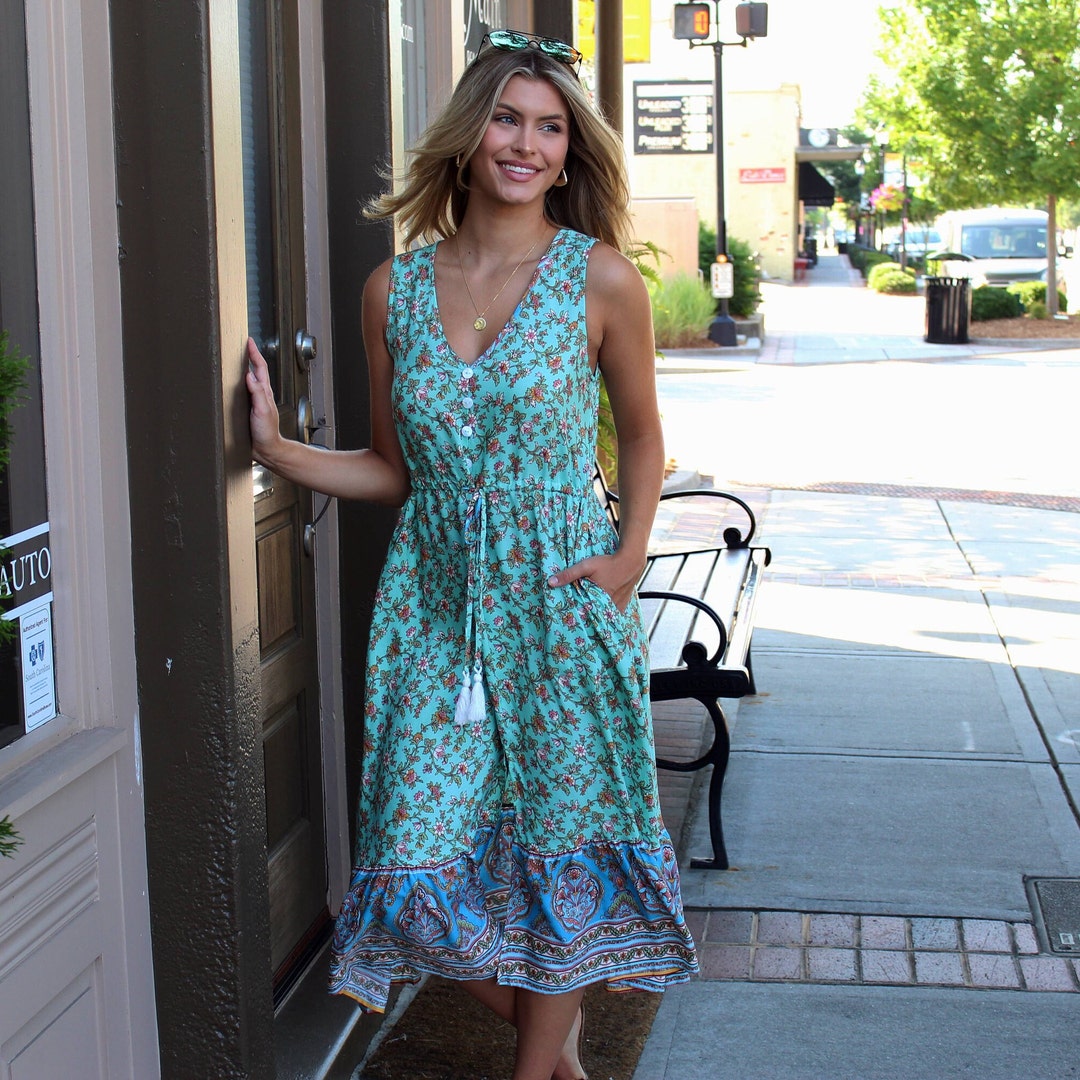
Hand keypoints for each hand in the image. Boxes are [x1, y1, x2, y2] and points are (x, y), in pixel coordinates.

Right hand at [245, 338, 282, 463]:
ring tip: (237, 357)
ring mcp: (254, 401)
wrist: (266, 450)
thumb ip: (257, 393)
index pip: (259, 367)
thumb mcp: (262, 411)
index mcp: (264, 392)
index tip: (249, 341)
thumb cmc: (267, 433)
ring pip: (249, 379)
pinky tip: (233, 382)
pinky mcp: (248, 409)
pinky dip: (239, 382)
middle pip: (255, 370)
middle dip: (249, 356)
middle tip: (243, 344)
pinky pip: (243, 391)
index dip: (254, 353)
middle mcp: (260, 394)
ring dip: (244, 367)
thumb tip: (250, 376)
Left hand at [547, 551, 643, 613]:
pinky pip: (614, 614)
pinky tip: (602, 612)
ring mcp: (617, 606)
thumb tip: (551, 582)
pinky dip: (608, 614)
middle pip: (593, 616)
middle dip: (586, 618)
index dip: (576, 618)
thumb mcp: (586, 566)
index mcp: (597, 599)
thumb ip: (569, 575)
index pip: (583, 614)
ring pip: (604, 617)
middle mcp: (608, 606)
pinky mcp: (624, 604)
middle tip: (578, 622)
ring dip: (597, 616)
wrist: (631, 560)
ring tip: (589, 617)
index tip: (567, 621)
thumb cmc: (608, 563)